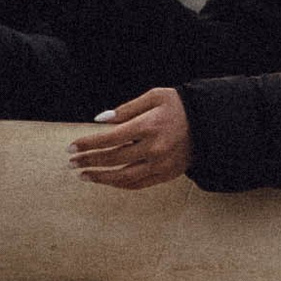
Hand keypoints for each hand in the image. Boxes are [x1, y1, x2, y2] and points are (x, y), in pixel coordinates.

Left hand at [69, 88, 191, 187]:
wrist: (208, 123)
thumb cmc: (178, 105)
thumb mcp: (154, 96)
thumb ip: (126, 109)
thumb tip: (99, 120)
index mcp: (148, 126)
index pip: (110, 138)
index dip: (88, 144)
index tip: (72, 147)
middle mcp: (154, 148)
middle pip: (113, 159)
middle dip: (89, 161)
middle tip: (71, 162)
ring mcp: (161, 164)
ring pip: (124, 177)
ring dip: (101, 178)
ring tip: (84, 175)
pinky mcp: (166, 175)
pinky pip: (138, 184)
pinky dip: (120, 184)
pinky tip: (106, 180)